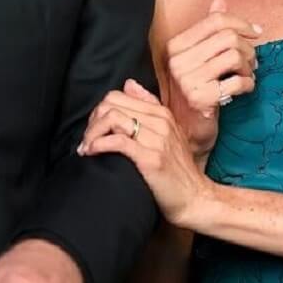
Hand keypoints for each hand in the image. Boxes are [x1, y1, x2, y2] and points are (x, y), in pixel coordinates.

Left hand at [79, 80, 211, 227]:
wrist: (196, 198)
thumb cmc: (178, 170)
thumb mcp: (168, 133)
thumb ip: (149, 107)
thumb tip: (129, 84)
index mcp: (161, 113)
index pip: (117, 96)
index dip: (99, 112)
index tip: (93, 130)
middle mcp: (160, 121)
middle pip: (111, 104)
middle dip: (92, 121)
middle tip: (87, 140)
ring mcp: (157, 139)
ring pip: (112, 118)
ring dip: (92, 133)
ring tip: (87, 148)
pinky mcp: (151, 158)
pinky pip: (118, 141)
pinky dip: (99, 144)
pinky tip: (93, 152)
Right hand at [163, 0, 258, 156]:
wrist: (186, 130)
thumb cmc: (195, 91)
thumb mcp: (198, 58)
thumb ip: (208, 30)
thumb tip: (219, 1)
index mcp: (176, 46)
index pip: (214, 21)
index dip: (240, 23)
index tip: (256, 32)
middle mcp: (178, 61)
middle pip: (228, 37)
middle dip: (248, 48)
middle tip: (253, 61)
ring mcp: (188, 80)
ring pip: (235, 56)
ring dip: (249, 67)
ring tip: (248, 75)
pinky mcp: (201, 98)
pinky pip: (238, 81)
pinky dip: (248, 84)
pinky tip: (244, 89)